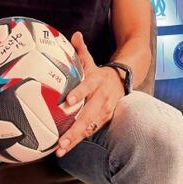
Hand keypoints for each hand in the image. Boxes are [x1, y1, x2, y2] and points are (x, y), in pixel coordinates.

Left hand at [55, 32, 125, 156]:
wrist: (122, 81)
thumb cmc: (98, 73)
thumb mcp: (91, 61)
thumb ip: (81, 50)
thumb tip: (75, 34)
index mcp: (96, 82)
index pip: (87, 87)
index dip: (78, 94)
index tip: (68, 101)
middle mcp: (101, 98)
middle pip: (87, 115)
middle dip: (74, 128)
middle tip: (61, 139)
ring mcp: (104, 111)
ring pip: (89, 127)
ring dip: (75, 139)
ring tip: (61, 149)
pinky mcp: (104, 120)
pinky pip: (90, 132)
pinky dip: (78, 141)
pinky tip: (65, 149)